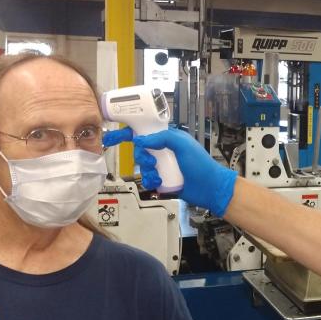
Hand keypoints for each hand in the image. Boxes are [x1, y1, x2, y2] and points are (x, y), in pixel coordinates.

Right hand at [104, 128, 236, 216]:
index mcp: (167, 138)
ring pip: (142, 166)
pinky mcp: (162, 180)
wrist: (209, 188)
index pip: (143, 132)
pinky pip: (147, 180)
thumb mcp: (182, 145)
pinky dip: (151, 181)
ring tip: (159, 175)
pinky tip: (160, 182)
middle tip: (152, 162)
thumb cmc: (201, 165)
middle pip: (139, 151)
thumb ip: (162, 138)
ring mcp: (162, 166)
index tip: (111, 138)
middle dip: (142, 157)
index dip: (126, 134)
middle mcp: (163, 151)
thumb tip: (140, 140)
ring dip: (148, 171)